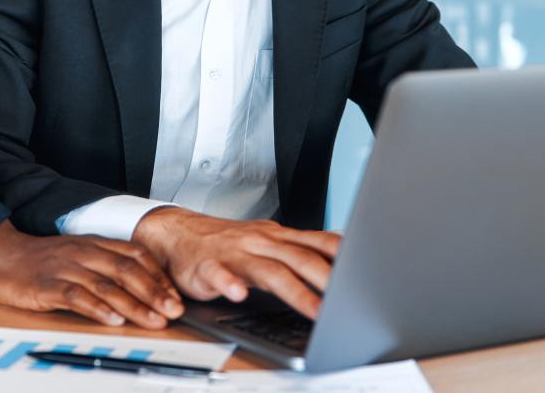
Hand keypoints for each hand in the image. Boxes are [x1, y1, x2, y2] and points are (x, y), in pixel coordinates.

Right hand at [0, 221, 184, 328]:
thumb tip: (141, 287)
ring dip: (134, 304)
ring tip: (153, 320)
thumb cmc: (40, 260)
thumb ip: (106, 266)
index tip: (175, 296)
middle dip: (155, 292)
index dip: (159, 276)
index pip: (136, 255)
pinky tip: (112, 319)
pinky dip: (97, 308)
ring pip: (107, 285)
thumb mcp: (78, 254)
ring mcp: (67, 268)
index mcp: (95, 244)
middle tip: (174, 310)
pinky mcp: (48, 285)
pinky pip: (77, 295)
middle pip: (127, 270)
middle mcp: (85, 253)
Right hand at [132, 207, 339, 319]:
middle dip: (328, 278)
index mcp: (277, 237)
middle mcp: (260, 242)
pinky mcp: (207, 267)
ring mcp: (234, 253)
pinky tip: (240, 296)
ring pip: (269, 271)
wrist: (177, 232)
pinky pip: (220, 275)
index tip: (367, 268)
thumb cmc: (226, 243)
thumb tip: (339, 255)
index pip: (317, 241)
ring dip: (296, 291)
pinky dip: (230, 285)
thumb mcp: (267, 243)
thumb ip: (299, 250)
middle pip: (300, 257)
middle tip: (350, 300)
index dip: (343, 255)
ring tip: (316, 311)